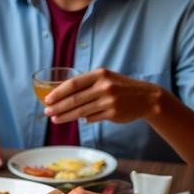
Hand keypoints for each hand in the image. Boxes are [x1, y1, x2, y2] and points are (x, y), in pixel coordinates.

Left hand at [44, 68, 160, 124]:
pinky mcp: (112, 113)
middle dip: (58, 107)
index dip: (58, 92)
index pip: (74, 84)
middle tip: (47, 112)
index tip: (47, 99)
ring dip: (65, 117)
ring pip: (80, 111)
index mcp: (100, 74)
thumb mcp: (106, 79)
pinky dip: (83, 119)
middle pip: (74, 99)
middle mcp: (104, 86)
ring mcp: (108, 100)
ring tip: (54, 119)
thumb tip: (63, 95)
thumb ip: (87, 85)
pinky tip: (77, 119)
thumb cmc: (121, 88)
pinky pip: (91, 118)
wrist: (146, 98)